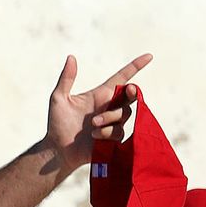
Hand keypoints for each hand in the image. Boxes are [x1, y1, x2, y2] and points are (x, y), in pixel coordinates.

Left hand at [44, 54, 152, 172]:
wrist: (57, 149)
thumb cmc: (56, 124)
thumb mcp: (58, 99)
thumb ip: (66, 79)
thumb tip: (71, 57)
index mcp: (100, 95)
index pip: (122, 77)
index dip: (136, 66)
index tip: (149, 56)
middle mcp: (109, 107)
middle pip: (131, 95)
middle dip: (133, 92)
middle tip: (129, 90)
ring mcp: (112, 122)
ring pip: (125, 114)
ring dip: (109, 117)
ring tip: (92, 125)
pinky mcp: (113, 138)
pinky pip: (119, 131)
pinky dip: (107, 132)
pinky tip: (94, 136)